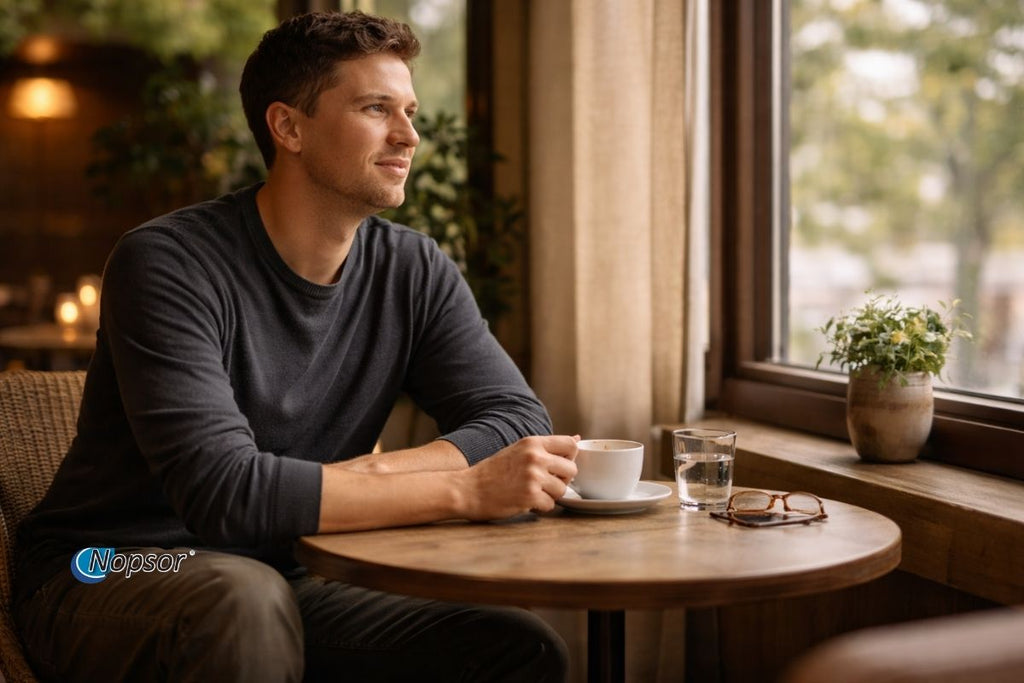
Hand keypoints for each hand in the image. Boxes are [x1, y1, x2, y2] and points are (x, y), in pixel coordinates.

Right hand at [458, 435, 578, 519]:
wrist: (467, 490)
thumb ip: (546, 447)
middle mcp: (535, 457)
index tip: (558, 466)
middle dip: (562, 480)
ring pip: (562, 490)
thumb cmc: (492, 472)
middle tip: (544, 484)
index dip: (569, 458)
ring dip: (550, 495)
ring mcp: (533, 476)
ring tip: (532, 493)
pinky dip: (540, 507)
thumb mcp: (518, 450)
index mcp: (533, 442)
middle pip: (572, 469)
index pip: (571, 444)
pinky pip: (551, 505)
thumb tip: (578, 438)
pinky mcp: (529, 496)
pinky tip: (525, 502)